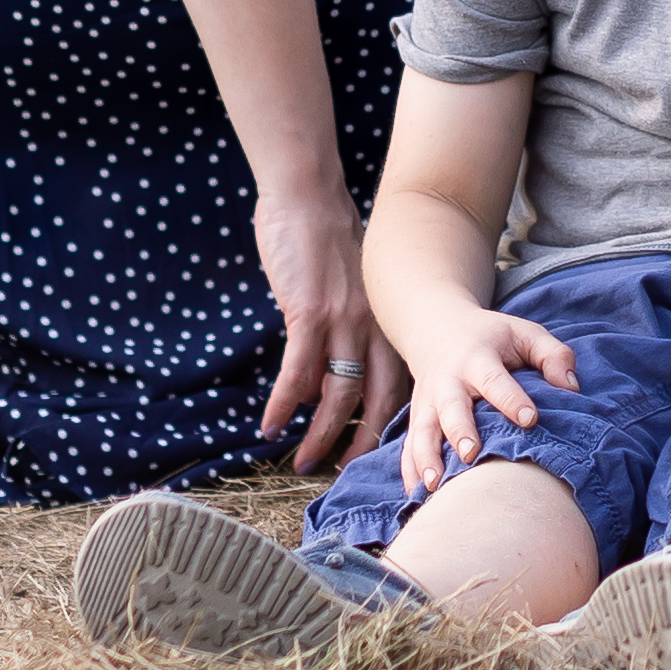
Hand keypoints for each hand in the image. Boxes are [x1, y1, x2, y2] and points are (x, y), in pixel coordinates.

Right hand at [253, 175, 400, 471]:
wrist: (309, 197)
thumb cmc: (326, 241)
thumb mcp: (353, 290)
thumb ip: (349, 329)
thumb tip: (328, 373)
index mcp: (387, 321)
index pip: (400, 383)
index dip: (391, 422)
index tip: (379, 454)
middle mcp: (374, 326)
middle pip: (378, 399)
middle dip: (361, 442)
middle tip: (342, 472)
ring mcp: (344, 322)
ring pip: (338, 394)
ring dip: (320, 433)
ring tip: (304, 461)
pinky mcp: (310, 314)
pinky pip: (297, 371)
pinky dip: (283, 403)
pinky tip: (270, 425)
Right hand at [393, 300, 582, 487]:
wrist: (438, 330)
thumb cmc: (493, 338)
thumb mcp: (525, 333)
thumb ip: (552, 355)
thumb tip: (572, 388)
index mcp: (478, 357)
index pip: (495, 379)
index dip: (512, 399)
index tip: (530, 419)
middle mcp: (448, 381)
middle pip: (451, 408)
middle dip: (460, 431)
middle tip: (471, 455)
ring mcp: (428, 402)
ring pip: (423, 431)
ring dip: (426, 458)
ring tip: (434, 484)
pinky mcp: (417, 419)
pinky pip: (409, 447)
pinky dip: (409, 471)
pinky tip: (416, 495)